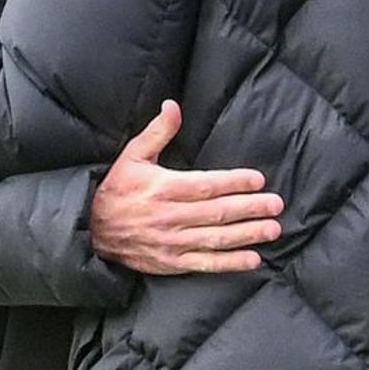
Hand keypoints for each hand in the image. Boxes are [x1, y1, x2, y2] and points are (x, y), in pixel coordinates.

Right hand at [91, 101, 284, 273]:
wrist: (91, 230)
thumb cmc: (116, 190)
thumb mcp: (132, 155)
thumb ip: (158, 132)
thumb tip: (173, 105)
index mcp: (164, 188)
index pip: (206, 185)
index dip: (235, 182)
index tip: (258, 179)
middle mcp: (171, 217)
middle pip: (218, 212)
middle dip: (250, 208)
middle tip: (276, 204)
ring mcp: (172, 243)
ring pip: (216, 239)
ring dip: (247, 234)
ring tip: (272, 229)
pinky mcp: (171, 263)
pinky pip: (205, 264)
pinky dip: (230, 263)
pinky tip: (253, 259)